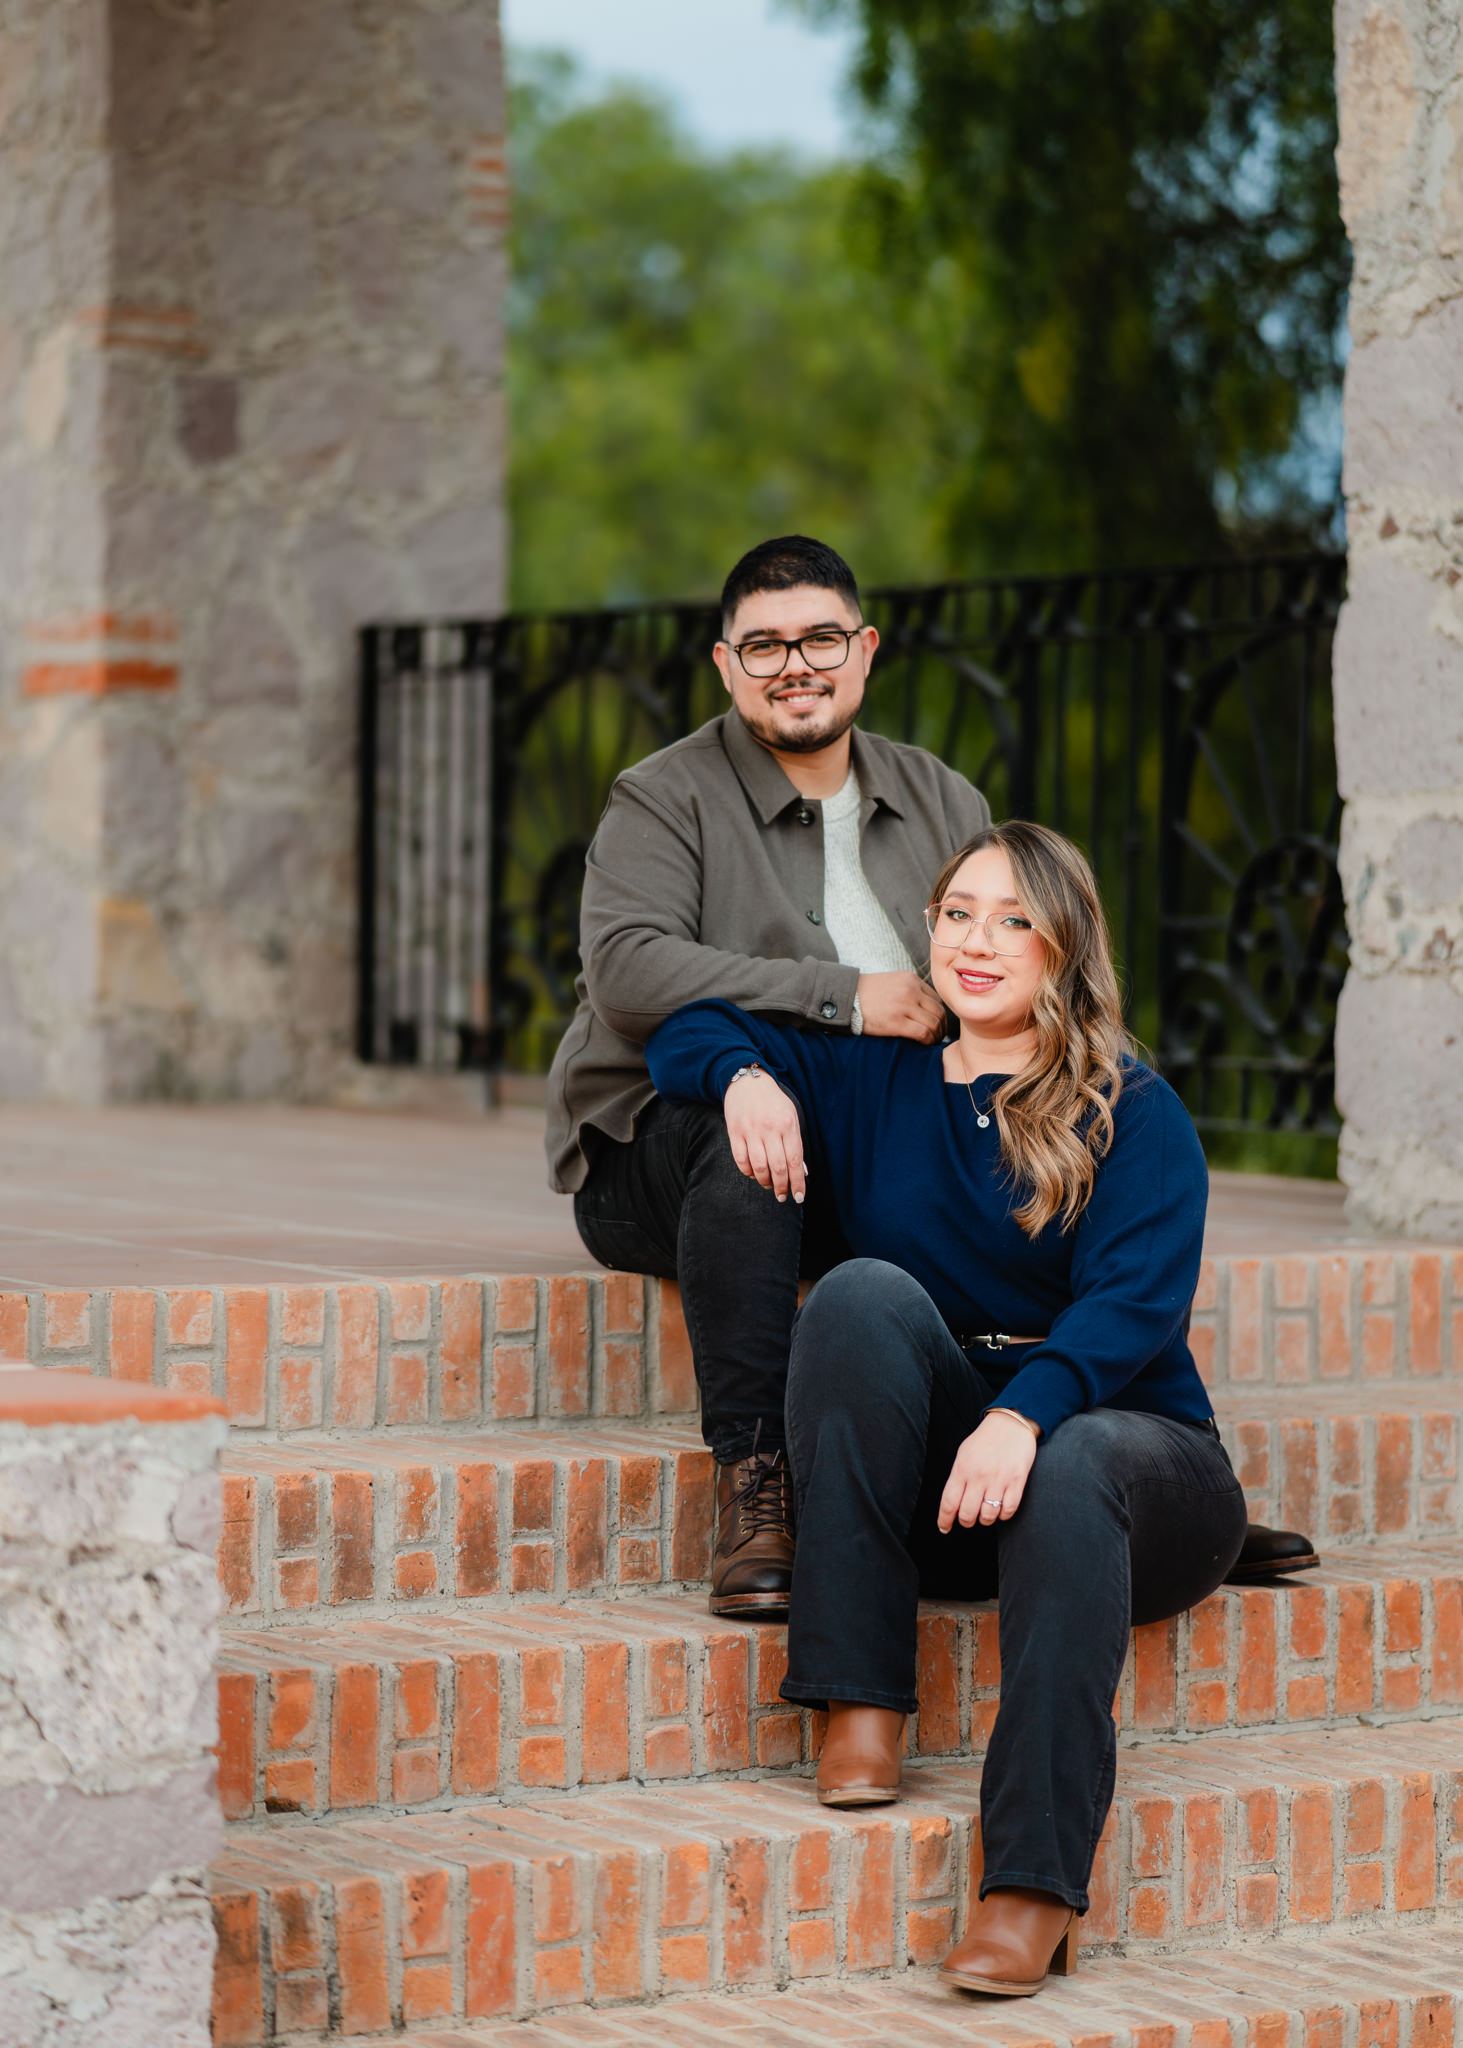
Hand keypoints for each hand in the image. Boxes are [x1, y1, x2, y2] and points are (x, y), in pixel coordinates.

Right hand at [724, 1070, 805, 1202]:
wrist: (748, 1082)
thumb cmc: (773, 1102)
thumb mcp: (791, 1117)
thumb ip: (796, 1143)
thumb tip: (801, 1171)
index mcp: (787, 1125)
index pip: (795, 1161)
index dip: (798, 1182)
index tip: (799, 1196)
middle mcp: (770, 1129)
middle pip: (777, 1167)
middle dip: (781, 1187)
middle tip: (783, 1196)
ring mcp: (751, 1131)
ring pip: (759, 1167)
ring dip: (765, 1182)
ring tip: (768, 1185)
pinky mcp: (735, 1133)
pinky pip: (741, 1160)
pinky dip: (748, 1172)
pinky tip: (754, 1174)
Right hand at [857, 970, 944, 1042]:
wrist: (844, 997)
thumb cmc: (865, 994)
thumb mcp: (891, 982)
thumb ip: (908, 990)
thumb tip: (924, 1008)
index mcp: (911, 979)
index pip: (936, 999)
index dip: (938, 1014)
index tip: (935, 1024)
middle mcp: (910, 990)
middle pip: (938, 1011)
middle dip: (941, 1026)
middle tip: (937, 1036)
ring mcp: (904, 1005)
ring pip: (934, 1023)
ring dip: (935, 1035)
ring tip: (930, 1042)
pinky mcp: (896, 1022)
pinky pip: (923, 1033)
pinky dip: (927, 1041)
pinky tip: (923, 1044)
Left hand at [938, 1412, 1038, 1530]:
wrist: (1011, 1423)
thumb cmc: (986, 1439)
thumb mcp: (964, 1454)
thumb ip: (958, 1477)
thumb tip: (953, 1502)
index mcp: (962, 1469)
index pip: (949, 1502)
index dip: (944, 1520)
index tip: (944, 1528)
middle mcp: (979, 1476)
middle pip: (967, 1513)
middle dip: (966, 1522)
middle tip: (968, 1520)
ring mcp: (998, 1479)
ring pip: (988, 1515)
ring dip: (986, 1520)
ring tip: (985, 1513)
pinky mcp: (1017, 1481)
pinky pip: (1008, 1510)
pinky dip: (1003, 1515)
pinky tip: (1001, 1509)